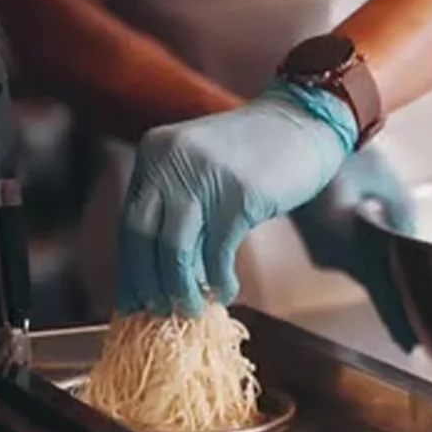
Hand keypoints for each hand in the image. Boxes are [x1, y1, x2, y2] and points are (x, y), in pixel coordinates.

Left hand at [116, 81, 358, 315]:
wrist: (303, 120)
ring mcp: (207, 177)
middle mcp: (173, 161)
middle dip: (147, 282)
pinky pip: (218, 251)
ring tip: (190, 309)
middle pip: (142, 236)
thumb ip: (175, 197)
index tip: (135, 297)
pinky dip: (218, 279)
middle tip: (157, 311)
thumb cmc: (253, 150)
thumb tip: (156, 265)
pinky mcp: (241, 195)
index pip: (129, 220)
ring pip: (174, 249)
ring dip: (179, 289)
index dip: (131, 265)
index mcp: (156, 152)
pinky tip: (225, 290)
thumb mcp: (200, 161)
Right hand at [290, 147, 418, 351]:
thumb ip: (401, 214)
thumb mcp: (384, 179)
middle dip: (395, 297)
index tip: (413, 346)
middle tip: (420, 319)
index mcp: (349, 239)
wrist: (302, 130)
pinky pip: (346, 258)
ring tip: (408, 282)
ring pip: (359, 270)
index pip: (380, 289)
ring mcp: (321, 250)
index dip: (398, 319)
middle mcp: (331, 253)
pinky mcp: (317, 243)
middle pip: (371, 284)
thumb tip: (407, 244)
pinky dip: (364, 258)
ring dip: (381, 274)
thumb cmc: (348, 151)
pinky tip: (380, 249)